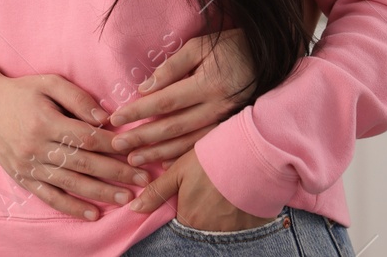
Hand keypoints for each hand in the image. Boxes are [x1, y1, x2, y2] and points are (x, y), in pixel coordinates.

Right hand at [0, 73, 150, 219]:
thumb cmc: (21, 90)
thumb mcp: (48, 83)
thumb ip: (77, 98)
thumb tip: (105, 118)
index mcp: (45, 120)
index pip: (85, 137)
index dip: (111, 145)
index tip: (134, 150)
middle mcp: (36, 146)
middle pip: (83, 163)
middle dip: (116, 172)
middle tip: (143, 178)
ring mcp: (28, 165)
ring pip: (70, 183)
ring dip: (100, 193)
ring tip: (126, 198)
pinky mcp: (22, 177)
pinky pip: (49, 196)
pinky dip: (71, 207)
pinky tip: (92, 214)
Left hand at [106, 28, 254, 167]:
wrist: (270, 58)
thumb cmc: (231, 46)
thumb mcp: (201, 45)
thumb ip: (173, 66)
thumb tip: (146, 88)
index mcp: (208, 83)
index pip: (165, 101)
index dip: (139, 111)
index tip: (117, 118)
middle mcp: (216, 107)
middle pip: (173, 127)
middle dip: (143, 138)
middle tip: (117, 145)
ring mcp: (224, 121)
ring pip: (186, 142)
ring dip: (158, 153)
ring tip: (134, 159)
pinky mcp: (229, 128)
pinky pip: (202, 146)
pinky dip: (182, 157)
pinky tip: (164, 164)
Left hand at [126, 146, 277, 229]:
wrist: (252, 156)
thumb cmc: (211, 160)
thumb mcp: (179, 172)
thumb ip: (157, 192)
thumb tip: (134, 208)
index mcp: (189, 218)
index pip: (179, 223)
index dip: (182, 209)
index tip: (191, 196)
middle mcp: (208, 230)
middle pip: (199, 227)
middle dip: (200, 213)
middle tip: (208, 194)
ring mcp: (230, 231)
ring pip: (218, 227)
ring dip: (217, 214)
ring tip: (222, 195)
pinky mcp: (250, 227)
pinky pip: (238, 227)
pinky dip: (235, 215)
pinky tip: (236, 199)